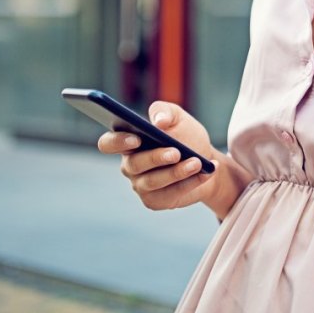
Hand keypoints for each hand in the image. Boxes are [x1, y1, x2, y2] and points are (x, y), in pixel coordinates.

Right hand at [96, 101, 221, 210]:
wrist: (205, 159)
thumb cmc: (185, 135)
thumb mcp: (177, 117)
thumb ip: (165, 111)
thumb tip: (158, 121)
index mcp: (128, 142)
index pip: (108, 143)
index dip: (118, 142)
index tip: (136, 138)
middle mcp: (130, 165)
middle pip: (134, 165)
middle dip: (156, 158)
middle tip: (176, 152)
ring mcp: (141, 185)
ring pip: (153, 182)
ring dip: (177, 172)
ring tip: (197, 162)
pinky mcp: (155, 201)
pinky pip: (169, 195)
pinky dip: (189, 183)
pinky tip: (205, 172)